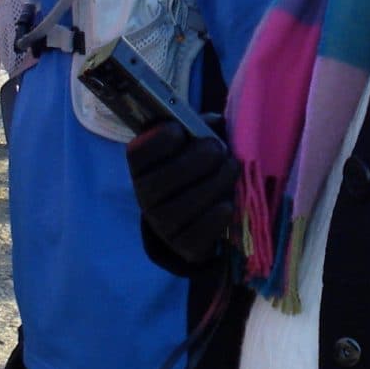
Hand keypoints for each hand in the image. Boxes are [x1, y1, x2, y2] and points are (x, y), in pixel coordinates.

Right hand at [124, 115, 235, 273]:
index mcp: (143, 166)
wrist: (198, 213)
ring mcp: (162, 224)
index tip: (178, 130)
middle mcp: (145, 196)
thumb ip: (202, 127)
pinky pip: (195, 235)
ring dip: (212, 185)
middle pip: (161, 181)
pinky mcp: (182, 246)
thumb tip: (216, 122)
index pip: (137, 154)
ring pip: (181, 208)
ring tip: (232, 169)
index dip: (156, 141)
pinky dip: (213, 219)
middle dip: (195, 162)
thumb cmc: (197, 168)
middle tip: (219, 150)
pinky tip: (227, 204)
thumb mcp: (196, 142)